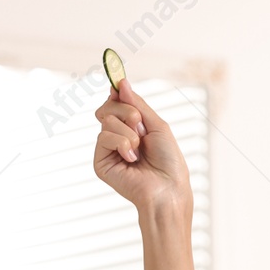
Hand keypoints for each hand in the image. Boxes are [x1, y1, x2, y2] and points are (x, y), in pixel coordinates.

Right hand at [93, 79, 192, 214]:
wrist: (168, 188)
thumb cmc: (169, 161)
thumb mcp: (157, 126)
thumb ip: (137, 104)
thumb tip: (121, 83)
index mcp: (132, 129)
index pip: (117, 104)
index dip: (117, 94)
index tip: (117, 81)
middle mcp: (118, 137)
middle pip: (108, 107)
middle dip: (127, 112)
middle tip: (140, 126)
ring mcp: (108, 150)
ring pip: (106, 120)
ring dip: (129, 132)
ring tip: (140, 150)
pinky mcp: (101, 162)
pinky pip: (103, 136)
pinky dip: (122, 143)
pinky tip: (132, 159)